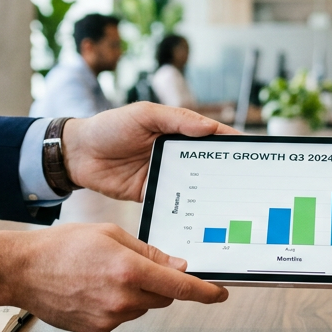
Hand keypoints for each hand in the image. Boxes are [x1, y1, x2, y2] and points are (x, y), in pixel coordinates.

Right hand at [0, 223, 228, 331]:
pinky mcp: (97, 331)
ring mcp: (110, 319)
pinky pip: (121, 318)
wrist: (22, 271)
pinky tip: (93, 290)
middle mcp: (123, 299)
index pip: (181, 287)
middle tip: (137, 267)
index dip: (206, 292)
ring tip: (105, 275)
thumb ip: (149, 252)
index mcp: (130, 271)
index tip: (220, 293)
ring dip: (136, 294)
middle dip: (161, 283)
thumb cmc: (61, 247)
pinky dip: (116, 305)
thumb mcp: (110, 236)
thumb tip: (178, 265)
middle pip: (163, 297)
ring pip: (142, 307)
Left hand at [61, 103, 236, 201]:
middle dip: (228, 171)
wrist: (77, 154)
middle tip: (251, 183)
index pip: (211, 136)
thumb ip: (176, 119)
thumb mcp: (143, 114)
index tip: (254, 151)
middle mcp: (174, 153)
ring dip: (211, 193)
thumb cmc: (109, 126)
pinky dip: (188, 208)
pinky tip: (203, 217)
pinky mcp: (152, 194)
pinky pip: (174, 202)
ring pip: (195, 184)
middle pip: (208, 162)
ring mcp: (164, 174)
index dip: (232, 142)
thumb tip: (209, 127)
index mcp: (176, 130)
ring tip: (235, 203)